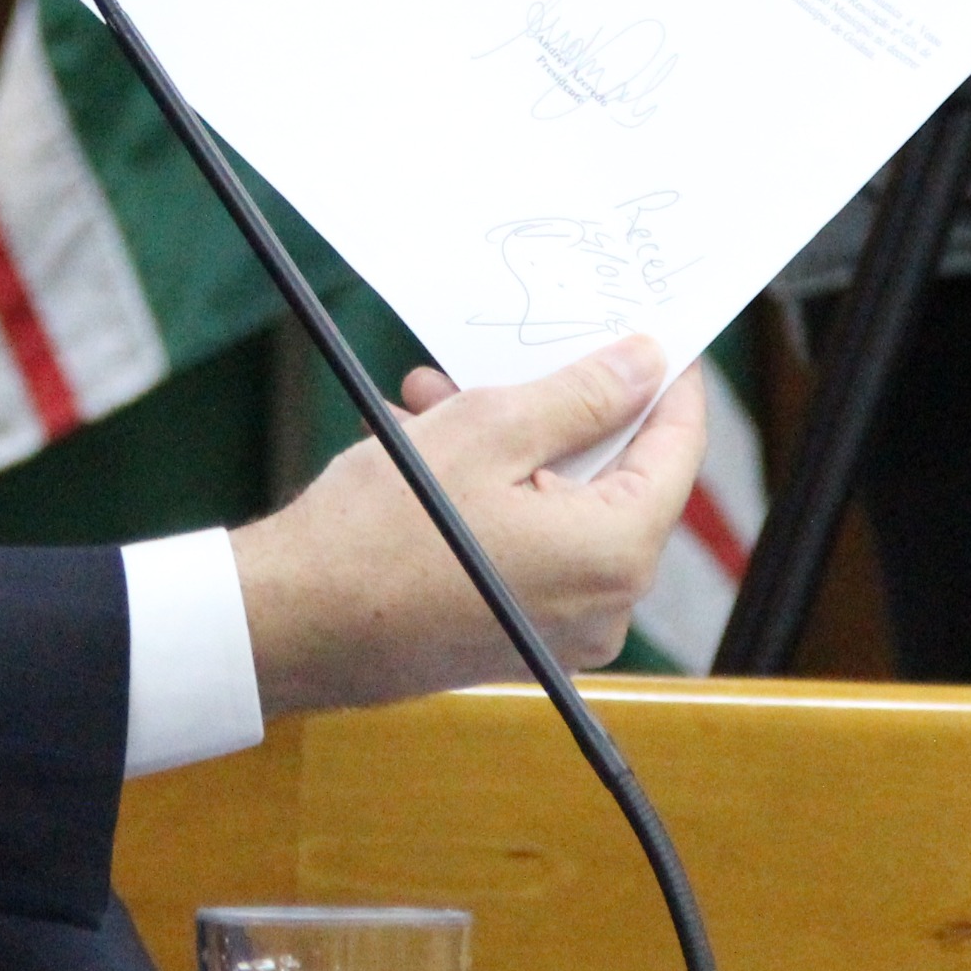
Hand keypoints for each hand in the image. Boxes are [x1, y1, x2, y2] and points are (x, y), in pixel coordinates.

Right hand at [226, 335, 707, 719]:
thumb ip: (582, 395)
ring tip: (436, 398)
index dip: (666, 381)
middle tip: (508, 358)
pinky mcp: (516, 637)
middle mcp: (606, 607)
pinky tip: (426, 448)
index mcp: (616, 554)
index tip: (649, 334)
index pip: (678, 448)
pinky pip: (529, 545)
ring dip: (510, 445)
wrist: (292, 625)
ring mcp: (561, 631)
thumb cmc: (380, 532)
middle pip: (614, 477)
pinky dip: (493, 494)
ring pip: (560, 506)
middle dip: (559, 408)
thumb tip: (645, 364)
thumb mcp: (487, 431)